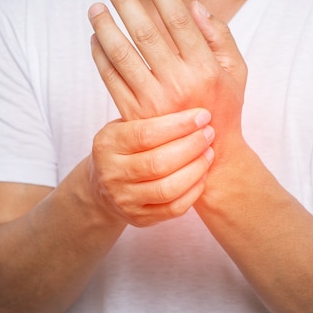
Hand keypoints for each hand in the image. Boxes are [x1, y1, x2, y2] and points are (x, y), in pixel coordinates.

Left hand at [88, 0, 247, 149]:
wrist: (211, 157)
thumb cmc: (225, 108)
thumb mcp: (236, 71)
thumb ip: (220, 36)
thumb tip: (194, 5)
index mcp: (205, 67)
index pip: (177, 20)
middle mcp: (179, 83)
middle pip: (146, 33)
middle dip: (126, 4)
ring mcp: (154, 101)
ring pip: (123, 55)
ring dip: (106, 28)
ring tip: (95, 8)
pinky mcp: (135, 116)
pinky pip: (111, 80)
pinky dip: (100, 57)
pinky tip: (95, 40)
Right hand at [88, 108, 214, 226]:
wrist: (102, 187)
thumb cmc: (124, 147)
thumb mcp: (124, 125)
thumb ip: (149, 114)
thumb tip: (191, 93)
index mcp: (107, 144)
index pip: (146, 134)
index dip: (179, 125)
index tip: (203, 115)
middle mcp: (112, 174)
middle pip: (158, 163)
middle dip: (191, 146)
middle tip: (210, 133)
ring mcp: (125, 199)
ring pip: (168, 189)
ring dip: (196, 169)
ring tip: (210, 153)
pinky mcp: (140, 219)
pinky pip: (173, 208)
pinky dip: (194, 191)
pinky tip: (203, 174)